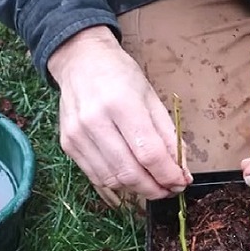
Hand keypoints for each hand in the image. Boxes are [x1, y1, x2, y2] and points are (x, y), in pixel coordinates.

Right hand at [48, 25, 191, 206]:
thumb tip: (181, 170)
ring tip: (154, 185)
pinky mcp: (67, 145)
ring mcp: (77, 135)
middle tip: (170, 189)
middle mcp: (95, 122)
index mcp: (121, 104)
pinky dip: (118, 184)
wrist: (80, 61)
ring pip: (112, 180)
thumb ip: (168, 135)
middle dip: (155, 188)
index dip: (168, 175)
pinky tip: (132, 178)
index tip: (182, 182)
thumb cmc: (120, 75)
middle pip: (129, 172)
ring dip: (138, 190)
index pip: (149, 153)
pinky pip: (96, 177)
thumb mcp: (152, 98)